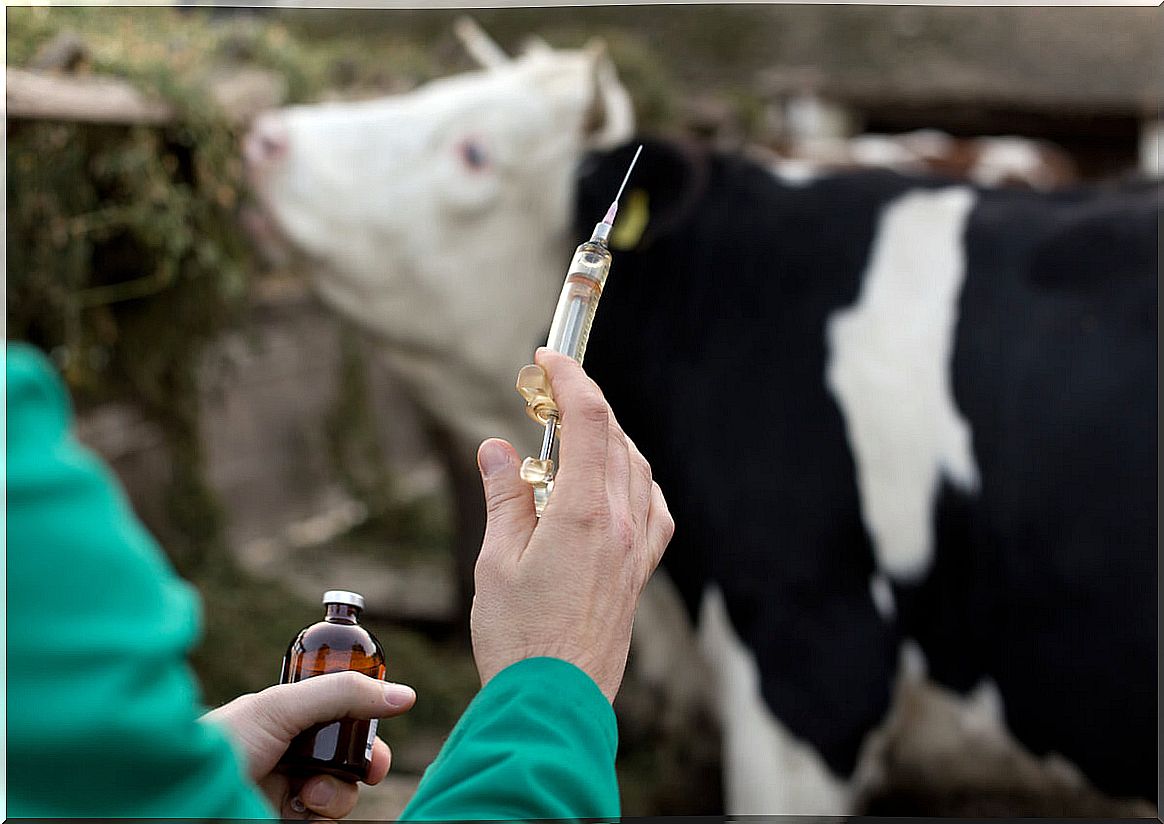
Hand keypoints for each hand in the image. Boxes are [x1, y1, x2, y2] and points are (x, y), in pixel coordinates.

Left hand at [202, 671, 415, 819]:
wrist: (186, 797)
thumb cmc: (221, 744)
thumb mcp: (282, 706)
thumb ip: (343, 694)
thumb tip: (405, 695)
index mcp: (288, 718)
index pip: (342, 714)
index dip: (366, 720)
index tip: (380, 724)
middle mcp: (292, 753)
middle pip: (351, 756)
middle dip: (367, 761)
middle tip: (372, 768)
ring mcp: (290, 791)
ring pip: (344, 792)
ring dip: (338, 793)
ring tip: (309, 793)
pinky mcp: (288, 819)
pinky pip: (327, 821)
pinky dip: (323, 817)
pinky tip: (300, 811)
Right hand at [471, 348, 674, 701]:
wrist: (556, 703)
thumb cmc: (520, 638)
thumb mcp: (497, 560)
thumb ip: (504, 496)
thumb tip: (496, 449)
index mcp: (584, 513)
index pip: (589, 420)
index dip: (570, 378)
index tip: (546, 358)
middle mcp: (621, 523)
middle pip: (614, 437)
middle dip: (582, 405)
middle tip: (544, 397)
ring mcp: (637, 548)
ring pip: (635, 467)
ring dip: (607, 439)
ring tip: (569, 437)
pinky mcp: (640, 571)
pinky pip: (652, 507)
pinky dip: (633, 479)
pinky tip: (612, 486)